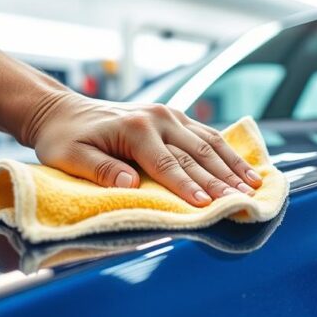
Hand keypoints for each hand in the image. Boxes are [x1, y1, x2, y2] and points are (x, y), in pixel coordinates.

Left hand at [22, 91, 261, 206]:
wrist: (62, 111)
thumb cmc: (64, 140)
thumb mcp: (69, 157)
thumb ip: (99, 170)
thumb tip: (130, 183)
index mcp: (135, 128)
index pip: (167, 165)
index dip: (188, 187)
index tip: (207, 205)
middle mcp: (158, 118)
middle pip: (196, 155)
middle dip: (221, 181)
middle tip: (243, 201)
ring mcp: (169, 115)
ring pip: (209, 143)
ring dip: (232, 166)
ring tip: (253, 187)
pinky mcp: (174, 118)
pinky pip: (207, 136)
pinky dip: (228, 153)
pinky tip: (244, 168)